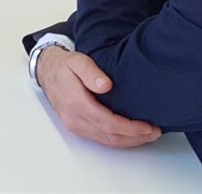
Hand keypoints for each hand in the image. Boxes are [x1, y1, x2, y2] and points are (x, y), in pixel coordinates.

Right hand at [36, 47, 160, 148]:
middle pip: (109, 137)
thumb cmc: (64, 66)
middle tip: (154, 132)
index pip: (107, 123)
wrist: (47, 71)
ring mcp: (74, 125)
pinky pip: (100, 139)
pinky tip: (129, 135)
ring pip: (106, 141)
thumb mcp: (77, 61)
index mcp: (75, 103)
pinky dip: (118, 139)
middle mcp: (74, 119)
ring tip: (147, 135)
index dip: (130, 128)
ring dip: (129, 141)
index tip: (147, 126)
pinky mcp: (76, 127)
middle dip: (135, 137)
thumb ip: (91, 72)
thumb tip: (105, 85)